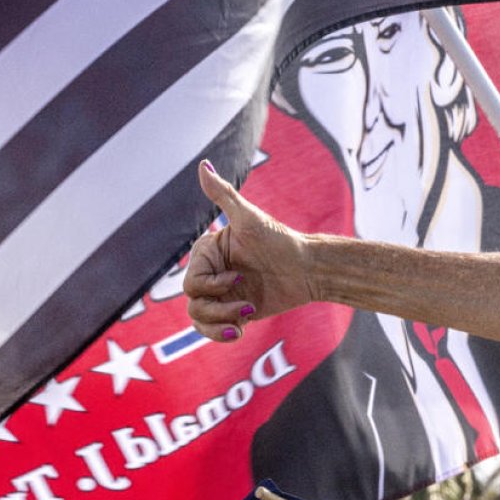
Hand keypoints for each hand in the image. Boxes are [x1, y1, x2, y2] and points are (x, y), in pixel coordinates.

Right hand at [184, 160, 314, 341]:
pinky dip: (221, 334)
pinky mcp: (234, 311)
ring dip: (220, 323)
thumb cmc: (280, 240)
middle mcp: (212, 272)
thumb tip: (203, 165)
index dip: (211, 285)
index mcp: (208, 252)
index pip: (191, 280)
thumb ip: (223, 195)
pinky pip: (213, 330)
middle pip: (193, 302)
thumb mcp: (249, 219)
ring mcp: (222, 293)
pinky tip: (239, 332)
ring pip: (199, 318)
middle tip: (246, 304)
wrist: (308, 269)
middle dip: (218, 308)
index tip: (238, 278)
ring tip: (245, 318)